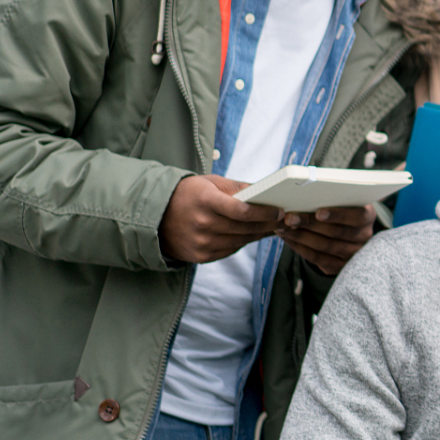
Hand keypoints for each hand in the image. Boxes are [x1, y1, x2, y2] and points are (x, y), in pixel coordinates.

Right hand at [159, 175, 281, 263]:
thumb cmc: (187, 194)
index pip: (242, 211)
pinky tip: (252, 235)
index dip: (265, 212)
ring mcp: (201, 243)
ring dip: (259, 235)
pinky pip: (230, 250)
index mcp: (205, 201)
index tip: (280, 211)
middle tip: (285, 221)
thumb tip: (266, 190)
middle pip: (245, 228)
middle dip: (268, 224)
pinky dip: (243, 242)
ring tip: (272, 227)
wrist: (155, 217)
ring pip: (241, 241)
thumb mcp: (210, 183)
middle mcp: (203, 224)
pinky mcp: (200, 256)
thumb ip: (238, 187)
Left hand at [279, 205, 375, 275]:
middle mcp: (364, 237)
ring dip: (300, 236)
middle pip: (336, 232)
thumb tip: (306, 194)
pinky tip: (287, 238)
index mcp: (368, 217)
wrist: (349, 234)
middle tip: (289, 218)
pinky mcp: (338, 266)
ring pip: (324, 246)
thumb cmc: (342, 210)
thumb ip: (334, 198)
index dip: (338, 215)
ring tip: (282, 227)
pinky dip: (299, 247)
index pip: (357, 216)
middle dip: (309, 224)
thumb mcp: (345, 202)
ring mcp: (352, 255)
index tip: (319, 212)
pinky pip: (316, 258)